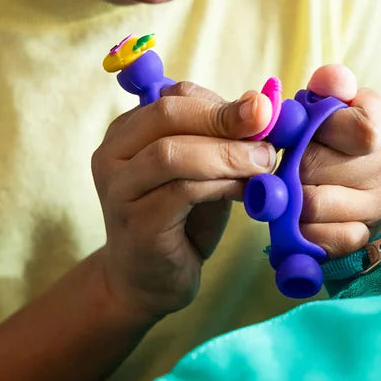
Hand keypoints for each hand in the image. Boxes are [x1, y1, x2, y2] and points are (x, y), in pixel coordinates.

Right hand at [91, 83, 275, 325]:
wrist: (150, 283)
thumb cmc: (181, 222)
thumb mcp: (204, 171)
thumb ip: (223, 140)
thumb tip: (263, 106)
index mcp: (128, 132)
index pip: (174, 97)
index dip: (222, 102)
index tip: (264, 115)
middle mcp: (113, 155)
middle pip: (168, 114)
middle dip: (225, 119)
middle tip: (268, 132)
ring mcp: (119, 190)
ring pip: (172, 153)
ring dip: (227, 154)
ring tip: (264, 164)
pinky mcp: (135, 223)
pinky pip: (181, 191)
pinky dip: (221, 185)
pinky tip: (246, 193)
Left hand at [295, 64, 380, 257]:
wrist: (374, 177)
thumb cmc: (345, 132)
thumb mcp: (342, 101)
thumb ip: (331, 84)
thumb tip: (328, 80)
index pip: (359, 129)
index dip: (320, 126)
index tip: (306, 124)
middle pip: (315, 166)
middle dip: (289, 159)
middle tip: (285, 155)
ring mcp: (375, 207)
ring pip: (312, 204)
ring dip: (288, 193)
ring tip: (287, 182)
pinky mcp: (360, 237)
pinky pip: (320, 238)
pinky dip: (298, 228)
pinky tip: (295, 214)